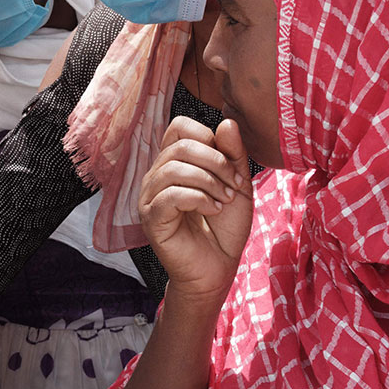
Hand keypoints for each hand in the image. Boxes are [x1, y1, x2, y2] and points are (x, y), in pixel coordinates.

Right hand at [139, 117, 254, 299]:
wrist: (218, 267)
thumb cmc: (225, 228)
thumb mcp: (238, 184)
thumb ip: (233, 154)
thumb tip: (226, 121)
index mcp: (174, 163)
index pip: (179, 127)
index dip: (209, 139)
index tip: (231, 166)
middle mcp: (157, 175)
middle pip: (181, 146)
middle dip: (216, 163)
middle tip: (234, 186)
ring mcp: (150, 197)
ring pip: (174, 168)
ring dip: (209, 182)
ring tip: (224, 200)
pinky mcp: (151, 218)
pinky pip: (170, 195)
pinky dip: (198, 198)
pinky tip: (213, 209)